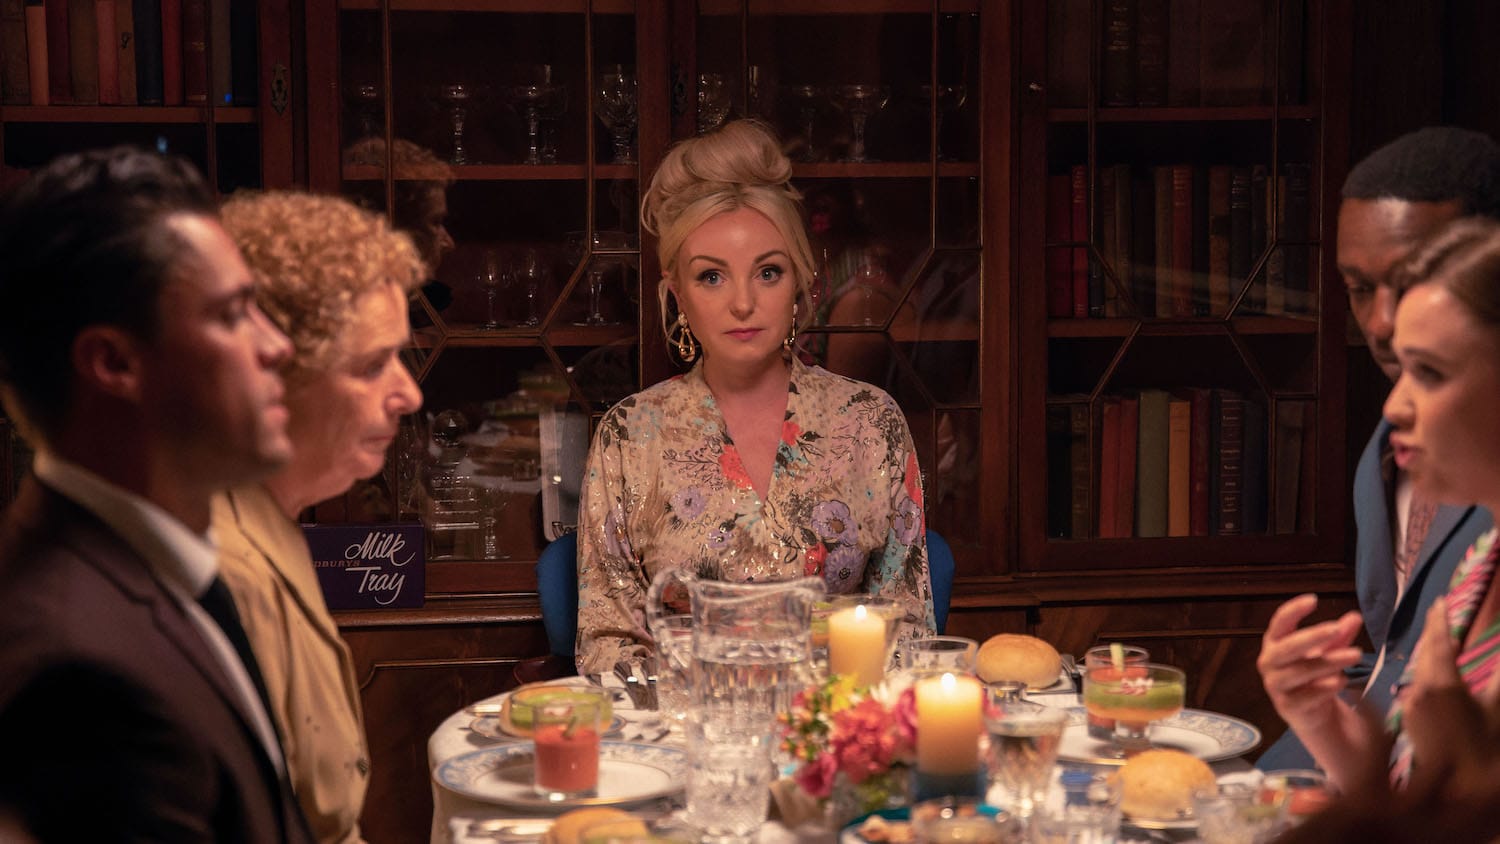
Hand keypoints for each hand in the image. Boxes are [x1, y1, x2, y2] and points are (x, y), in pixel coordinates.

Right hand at [1256, 593, 1364, 727]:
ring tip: (1355, 654)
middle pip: (1286, 647)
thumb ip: (1340, 635)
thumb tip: (1355, 616)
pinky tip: (1341, 680)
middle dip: (1312, 637)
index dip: (1293, 611)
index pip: (1279, 623)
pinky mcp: (1287, 706)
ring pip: (1300, 671)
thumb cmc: (1315, 675)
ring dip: (1329, 662)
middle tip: (1337, 628)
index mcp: (1275, 643)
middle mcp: (1269, 662)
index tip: (1313, 600)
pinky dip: (1326, 687)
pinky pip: (1307, 695)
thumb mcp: (1328, 652)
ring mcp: (1276, 685)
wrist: (1311, 713)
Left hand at [1401, 598, 1499, 801]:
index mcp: (1442, 683)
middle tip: (1438, 614)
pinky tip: (1434, 672)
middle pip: (1425, 654)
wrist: (1455, 794)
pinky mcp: (1408, 720)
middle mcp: (1419, 690)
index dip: (1440, 620)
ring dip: (1428, 653)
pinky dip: (1426, 674)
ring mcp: (1410, 706)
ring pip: (1418, 670)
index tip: (1440, 602)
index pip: (1439, 641)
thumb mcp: (1499, 710)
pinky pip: (1416, 688)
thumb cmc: (1484, 752)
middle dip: (1432, 632)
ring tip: (1437, 637)